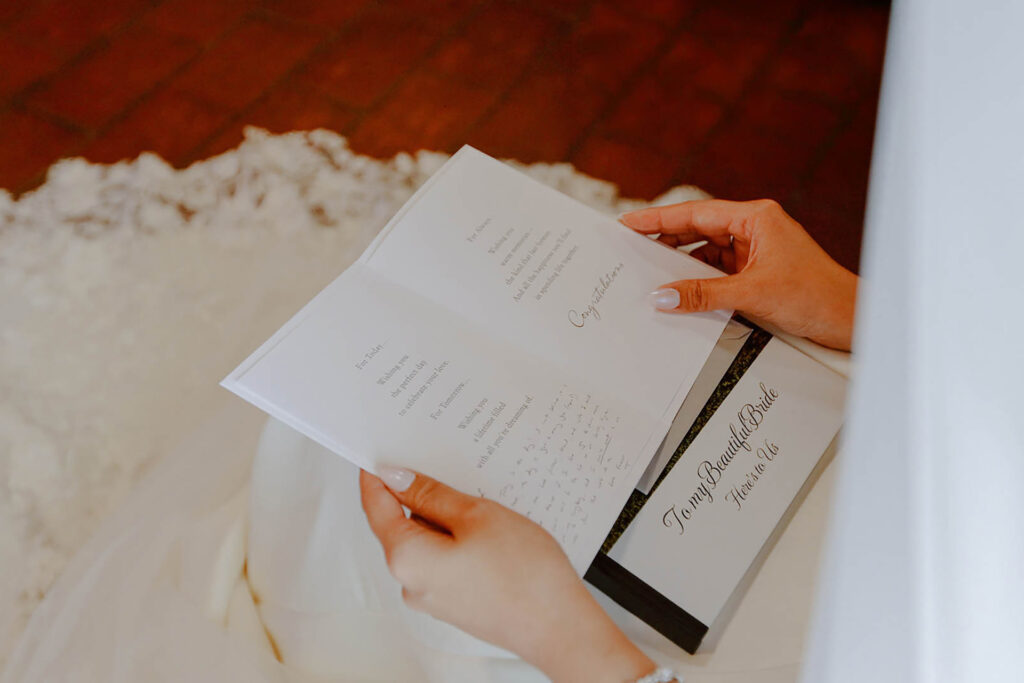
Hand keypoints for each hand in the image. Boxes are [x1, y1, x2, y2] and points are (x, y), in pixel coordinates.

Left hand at [359, 467, 657, 682]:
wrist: (559, 627)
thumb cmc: (524, 576)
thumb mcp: (476, 516)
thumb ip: (430, 495)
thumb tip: (396, 478)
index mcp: (406, 558)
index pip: (376, 506)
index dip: (378, 475)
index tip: (384, 452)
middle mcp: (412, 583)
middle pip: (403, 523)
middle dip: (423, 496)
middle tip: (451, 470)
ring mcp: (433, 596)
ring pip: (429, 540)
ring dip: (449, 518)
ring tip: (486, 507)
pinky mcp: (454, 601)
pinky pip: (446, 559)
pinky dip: (461, 540)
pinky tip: (491, 533)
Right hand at [621, 199, 857, 350]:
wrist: (849, 319)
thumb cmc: (817, 295)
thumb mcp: (751, 294)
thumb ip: (702, 294)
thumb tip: (664, 295)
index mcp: (757, 217)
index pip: (696, 213)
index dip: (658, 218)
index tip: (630, 221)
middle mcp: (755, 228)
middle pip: (698, 228)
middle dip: (664, 238)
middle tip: (631, 245)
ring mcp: (756, 249)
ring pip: (706, 250)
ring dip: (681, 262)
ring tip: (650, 271)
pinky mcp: (756, 271)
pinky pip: (717, 269)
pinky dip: (698, 278)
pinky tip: (680, 288)